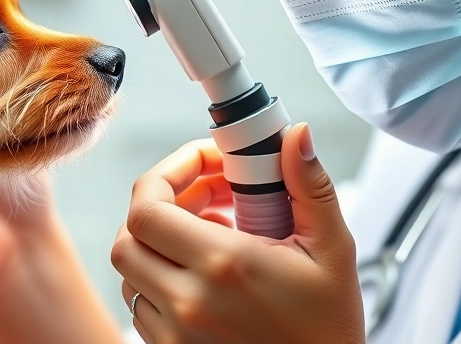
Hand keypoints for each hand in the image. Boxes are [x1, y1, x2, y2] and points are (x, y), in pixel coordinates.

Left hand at [111, 124, 365, 343]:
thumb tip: (296, 135)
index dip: (168, 173)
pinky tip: (204, 274)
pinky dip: (161, 281)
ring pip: (130, 270)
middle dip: (161, 203)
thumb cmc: (329, 328)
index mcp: (224, 266)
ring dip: (159, 243)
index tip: (204, 163)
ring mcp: (174, 332)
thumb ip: (309, 186)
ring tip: (211, 234)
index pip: (147, 206)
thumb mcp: (332, 250)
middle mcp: (188, 301)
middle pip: (128, 235)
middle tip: (206, 195)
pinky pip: (141, 306)